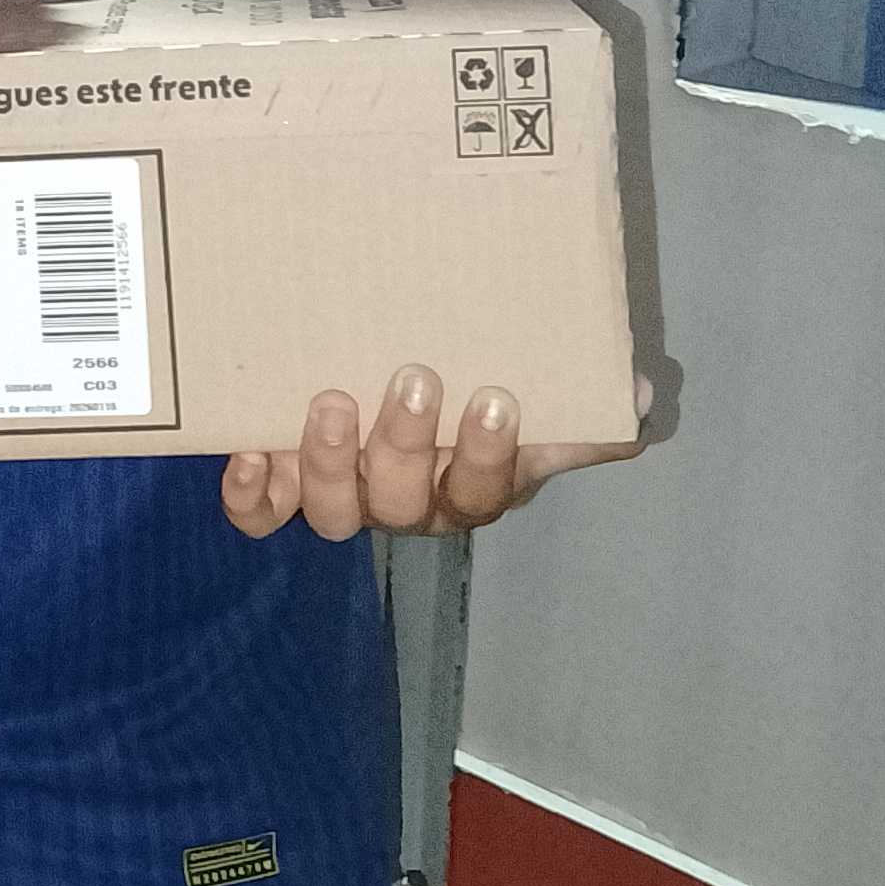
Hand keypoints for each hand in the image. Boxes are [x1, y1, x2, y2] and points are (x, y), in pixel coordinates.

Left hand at [221, 365, 650, 543]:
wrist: (394, 371)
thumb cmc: (473, 390)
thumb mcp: (532, 397)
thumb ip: (581, 405)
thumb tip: (636, 395)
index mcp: (468, 486)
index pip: (483, 491)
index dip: (487, 456)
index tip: (497, 399)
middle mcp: (404, 504)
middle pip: (401, 504)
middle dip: (407, 446)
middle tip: (413, 379)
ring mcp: (340, 496)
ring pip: (332, 510)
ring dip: (329, 462)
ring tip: (330, 403)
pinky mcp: (281, 484)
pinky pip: (261, 514)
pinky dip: (251, 495)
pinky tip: (247, 454)